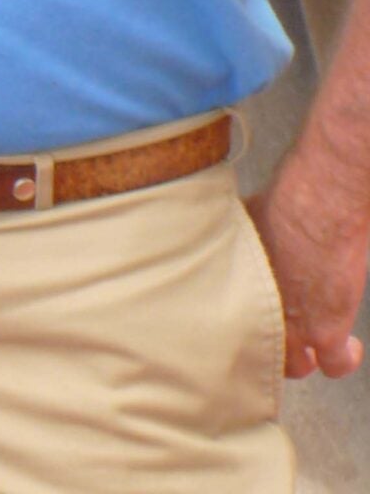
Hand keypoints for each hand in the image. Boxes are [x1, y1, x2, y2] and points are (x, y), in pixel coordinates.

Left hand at [246, 169, 369, 378]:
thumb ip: (239, 246)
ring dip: (304, 360)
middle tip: (279, 340)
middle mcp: (256, 313)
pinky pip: (334, 364)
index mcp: (232, 289)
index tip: (249, 322)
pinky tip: (349, 348)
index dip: (239, 326)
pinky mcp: (326, 332)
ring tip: (313, 352)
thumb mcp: (244, 227)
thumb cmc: (282, 206)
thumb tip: (236, 241)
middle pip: (255, 350)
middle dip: (267, 348)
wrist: (318, 211)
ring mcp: (292, 327)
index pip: (223, 325)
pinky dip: (343, 360)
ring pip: (295, 366)